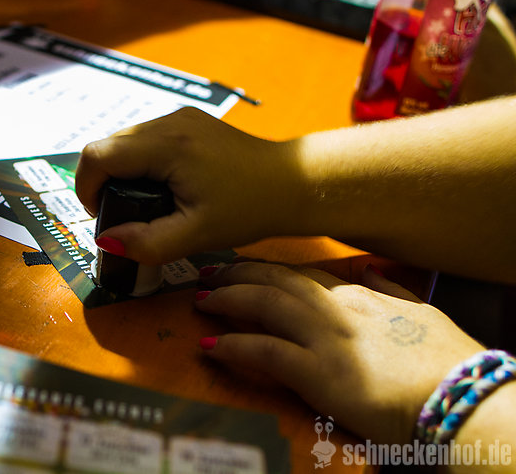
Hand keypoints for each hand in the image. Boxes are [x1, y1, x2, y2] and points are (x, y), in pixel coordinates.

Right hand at [75, 107, 300, 263]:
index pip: (98, 155)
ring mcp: (179, 117)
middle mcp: (169, 122)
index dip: (87, 187)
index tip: (101, 216)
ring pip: (124, 141)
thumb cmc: (249, 208)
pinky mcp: (187, 121)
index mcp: (167, 145)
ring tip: (143, 204)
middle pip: (108, 145)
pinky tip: (160, 188)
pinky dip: (139, 163)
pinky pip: (144, 138)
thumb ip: (147, 242)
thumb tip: (106, 240)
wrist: (292, 182)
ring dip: (120, 172)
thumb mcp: (196, 235)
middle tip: (123, 216)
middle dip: (102, 181)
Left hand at [195, 260, 483, 443]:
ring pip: (264, 304)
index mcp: (360, 295)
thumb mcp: (422, 313)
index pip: (302, 272)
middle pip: (276, 279)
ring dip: (227, 299)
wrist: (461, 397)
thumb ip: (391, 289)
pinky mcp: (318, 372)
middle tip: (207, 272)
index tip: (242, 264)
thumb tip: (369, 270)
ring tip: (200, 299)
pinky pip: (264, 351)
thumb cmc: (446, 361)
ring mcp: (325, 337)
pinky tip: (209, 344)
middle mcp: (337, 309)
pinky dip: (233, 345)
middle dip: (237, 273)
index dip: (267, 267)